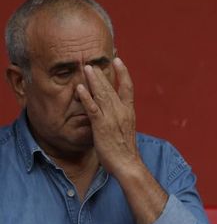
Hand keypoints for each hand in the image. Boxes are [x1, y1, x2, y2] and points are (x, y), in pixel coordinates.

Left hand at [77, 59, 143, 179]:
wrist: (128, 163)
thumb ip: (119, 119)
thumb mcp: (125, 130)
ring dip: (93, 80)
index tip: (118, 60)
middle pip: (112, 87)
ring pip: (102, 94)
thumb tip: (114, 114)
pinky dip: (86, 97)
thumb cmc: (125, 151)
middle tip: (92, 60)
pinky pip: (92, 108)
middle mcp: (122, 111)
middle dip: (102, 72)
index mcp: (129, 112)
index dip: (123, 72)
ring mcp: (112, 117)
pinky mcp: (101, 125)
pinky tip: (79, 88)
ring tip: (86, 67)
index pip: (128, 87)